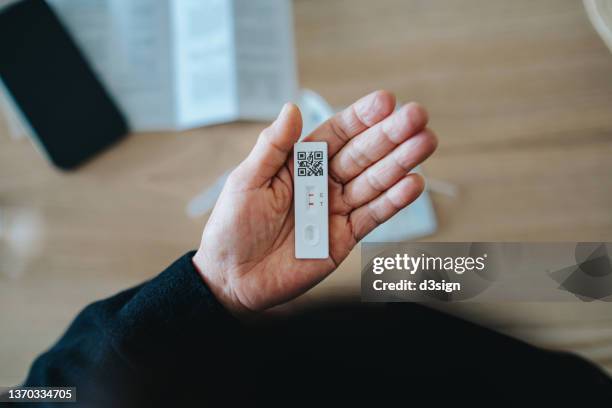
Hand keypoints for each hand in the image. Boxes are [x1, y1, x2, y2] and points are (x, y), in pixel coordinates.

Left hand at [193, 91, 436, 314]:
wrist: (232, 278)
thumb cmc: (232, 226)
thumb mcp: (246, 181)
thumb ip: (273, 147)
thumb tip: (292, 108)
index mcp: (300, 164)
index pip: (336, 134)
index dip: (361, 118)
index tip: (386, 101)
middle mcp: (323, 182)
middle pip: (362, 154)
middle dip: (390, 135)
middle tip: (418, 117)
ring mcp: (336, 209)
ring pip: (374, 182)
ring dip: (400, 163)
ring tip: (426, 143)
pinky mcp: (344, 238)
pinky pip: (372, 217)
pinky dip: (393, 201)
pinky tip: (413, 183)